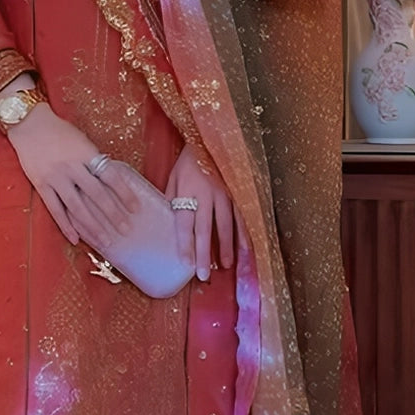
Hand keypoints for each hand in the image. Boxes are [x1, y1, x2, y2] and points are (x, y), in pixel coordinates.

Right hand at [6, 104, 137, 245]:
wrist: (29, 124)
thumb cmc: (59, 131)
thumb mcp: (81, 140)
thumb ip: (93, 160)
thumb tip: (110, 182)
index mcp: (85, 153)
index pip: (110, 176)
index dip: (124, 194)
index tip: (135, 208)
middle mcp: (72, 167)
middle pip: (96, 195)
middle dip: (113, 215)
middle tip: (125, 230)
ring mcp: (55, 177)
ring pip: (77, 207)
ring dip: (93, 226)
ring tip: (105, 241)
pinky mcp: (41, 185)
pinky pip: (55, 209)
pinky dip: (66, 225)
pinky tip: (76, 239)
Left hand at [165, 146, 233, 280]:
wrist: (211, 140)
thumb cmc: (188, 162)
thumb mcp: (173, 177)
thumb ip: (171, 200)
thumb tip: (168, 224)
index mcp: (187, 190)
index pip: (184, 222)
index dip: (185, 244)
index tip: (185, 263)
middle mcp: (206, 194)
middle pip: (204, 228)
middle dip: (204, 253)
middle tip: (204, 274)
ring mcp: (225, 193)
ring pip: (226, 225)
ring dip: (226, 247)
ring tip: (225, 266)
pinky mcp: (238, 192)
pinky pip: (241, 216)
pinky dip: (244, 233)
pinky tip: (246, 248)